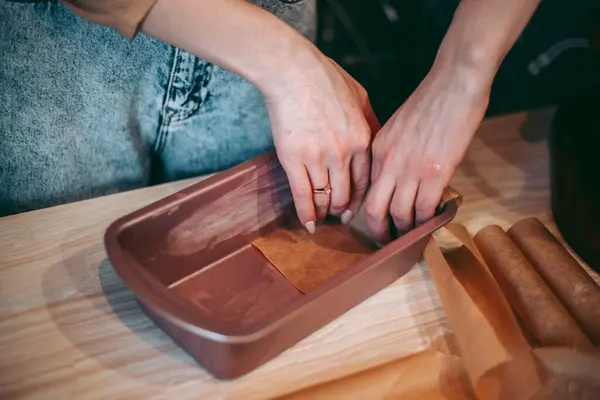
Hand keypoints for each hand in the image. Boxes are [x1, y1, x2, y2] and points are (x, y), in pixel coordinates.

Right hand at [262, 51, 379, 232]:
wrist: (292, 71)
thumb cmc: (325, 78)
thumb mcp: (361, 96)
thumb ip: (371, 122)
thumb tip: (376, 140)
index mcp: (363, 140)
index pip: (366, 181)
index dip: (360, 199)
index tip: (354, 208)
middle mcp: (343, 154)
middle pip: (347, 194)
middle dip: (343, 210)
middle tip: (339, 217)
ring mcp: (318, 159)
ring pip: (325, 198)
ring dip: (324, 212)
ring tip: (321, 219)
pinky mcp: (294, 160)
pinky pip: (303, 196)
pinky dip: (306, 213)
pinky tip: (308, 224)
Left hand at [365, 66, 489, 243]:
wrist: (454, 82)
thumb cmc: (431, 100)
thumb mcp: (399, 126)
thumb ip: (394, 152)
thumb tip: (401, 176)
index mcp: (377, 149)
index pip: (367, 188)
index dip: (370, 210)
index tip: (377, 221)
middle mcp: (388, 162)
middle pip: (373, 209)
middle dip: (379, 230)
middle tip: (386, 241)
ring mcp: (410, 169)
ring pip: (399, 214)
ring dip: (404, 231)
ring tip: (411, 238)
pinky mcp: (435, 173)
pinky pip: (424, 209)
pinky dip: (427, 222)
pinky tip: (433, 224)